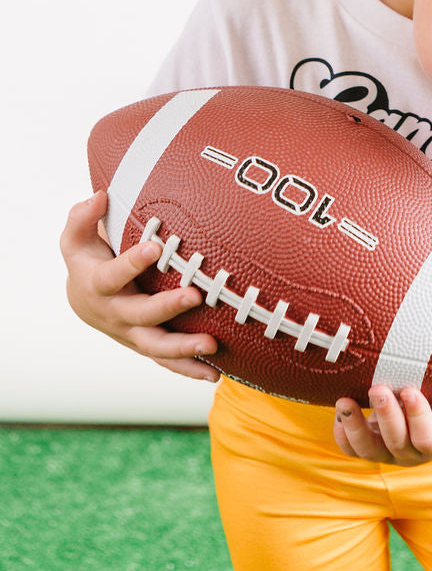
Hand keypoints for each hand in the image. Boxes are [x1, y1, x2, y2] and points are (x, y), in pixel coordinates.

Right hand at [60, 190, 220, 381]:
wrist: (84, 300)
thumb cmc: (87, 261)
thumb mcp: (76, 238)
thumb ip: (82, 217)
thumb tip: (98, 196)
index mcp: (98, 285)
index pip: (113, 274)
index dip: (132, 262)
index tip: (155, 246)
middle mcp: (115, 314)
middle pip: (141, 314)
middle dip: (167, 306)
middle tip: (194, 294)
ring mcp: (132, 333)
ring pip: (156, 346)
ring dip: (183, 348)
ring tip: (211, 344)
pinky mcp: (146, 345)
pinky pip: (167, 362)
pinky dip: (189, 369)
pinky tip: (215, 374)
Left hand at [333, 384, 431, 464]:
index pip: (425, 436)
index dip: (417, 416)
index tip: (410, 391)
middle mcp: (410, 452)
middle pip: (395, 442)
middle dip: (386, 415)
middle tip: (378, 388)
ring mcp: (386, 451)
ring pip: (367, 450)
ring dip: (355, 426)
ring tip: (345, 400)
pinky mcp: (369, 445)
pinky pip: (350, 448)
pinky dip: (342, 433)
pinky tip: (340, 411)